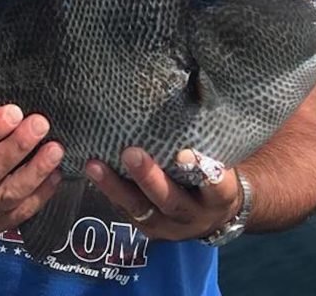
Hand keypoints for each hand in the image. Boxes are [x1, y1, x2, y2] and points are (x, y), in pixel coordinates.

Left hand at [84, 147, 241, 240]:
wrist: (212, 215)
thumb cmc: (214, 172)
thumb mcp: (223, 160)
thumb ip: (208, 140)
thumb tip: (195, 86)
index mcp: (219, 198)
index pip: (216, 186)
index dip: (204, 172)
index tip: (186, 151)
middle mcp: (193, 215)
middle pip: (171, 200)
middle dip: (149, 178)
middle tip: (130, 153)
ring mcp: (167, 226)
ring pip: (140, 209)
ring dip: (115, 187)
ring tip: (94, 166)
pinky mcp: (146, 228)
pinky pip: (125, 211)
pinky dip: (108, 191)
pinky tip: (91, 170)